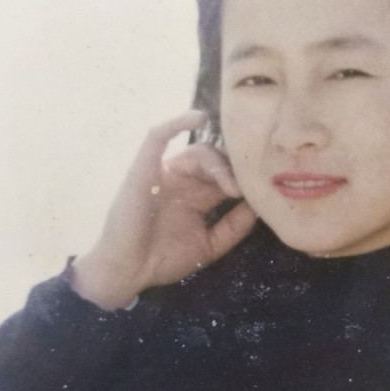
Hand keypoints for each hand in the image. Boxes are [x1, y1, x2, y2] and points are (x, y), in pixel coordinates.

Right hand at [71, 110, 256, 308]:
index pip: (227, 174)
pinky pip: (158, 136)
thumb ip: (234, 226)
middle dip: (234, 172)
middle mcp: (183, 180)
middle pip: (217, 160)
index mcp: (198, 195)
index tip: (261, 191)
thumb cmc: (162, 260)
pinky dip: (176, 122)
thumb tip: (260, 205)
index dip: (245, 178)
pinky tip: (198, 117)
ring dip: (218, 163)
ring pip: (198, 151)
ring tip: (231, 186)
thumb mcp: (209, 245)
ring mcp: (164, 172)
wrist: (127, 273)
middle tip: (247, 190)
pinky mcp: (144, 169)